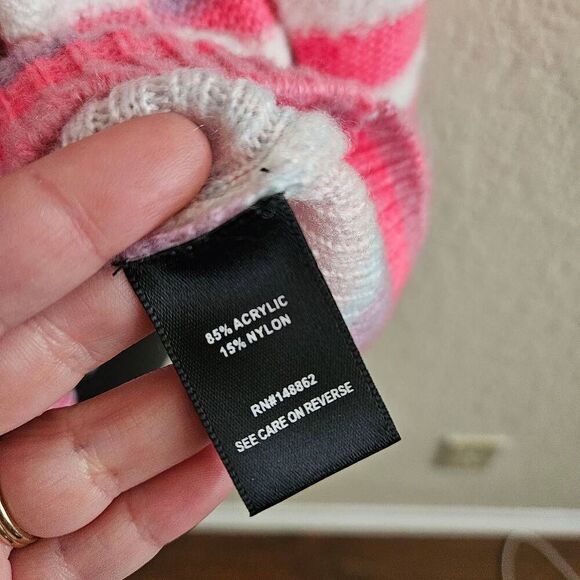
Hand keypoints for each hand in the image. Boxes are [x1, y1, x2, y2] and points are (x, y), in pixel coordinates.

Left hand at [0, 114, 231, 578]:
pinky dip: (172, 502)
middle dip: (169, 293)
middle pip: (72, 338)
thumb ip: (2, 256)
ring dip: (187, 405)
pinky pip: (105, 541)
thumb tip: (112, 259)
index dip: (95, 198)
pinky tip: (225, 455)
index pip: (9, 246)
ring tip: (255, 363)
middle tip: (245, 249)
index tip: (182, 151)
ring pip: (102, 441)